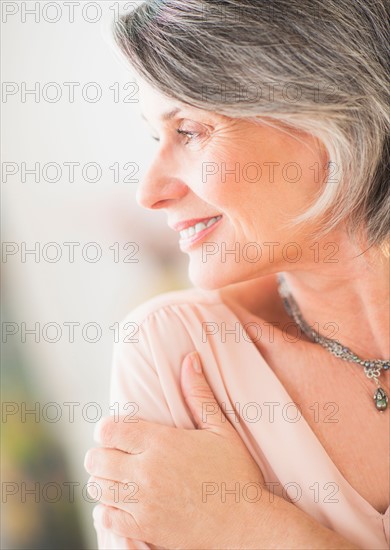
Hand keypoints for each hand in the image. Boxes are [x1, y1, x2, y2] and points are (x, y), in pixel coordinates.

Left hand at [84, 352, 266, 548]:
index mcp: (161, 442)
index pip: (109, 430)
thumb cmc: (236, 473)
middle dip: (101, 453)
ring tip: (118, 477)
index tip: (115, 432)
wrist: (247, 524)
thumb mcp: (221, 429)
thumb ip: (199, 394)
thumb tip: (190, 359)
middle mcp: (146, 471)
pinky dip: (106, 510)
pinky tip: (119, 503)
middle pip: (96, 459)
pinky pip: (106, 519)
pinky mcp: (144, 530)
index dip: (106, 428)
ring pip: (98, 487)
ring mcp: (143, 503)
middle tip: (115, 454)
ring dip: (103, 480)